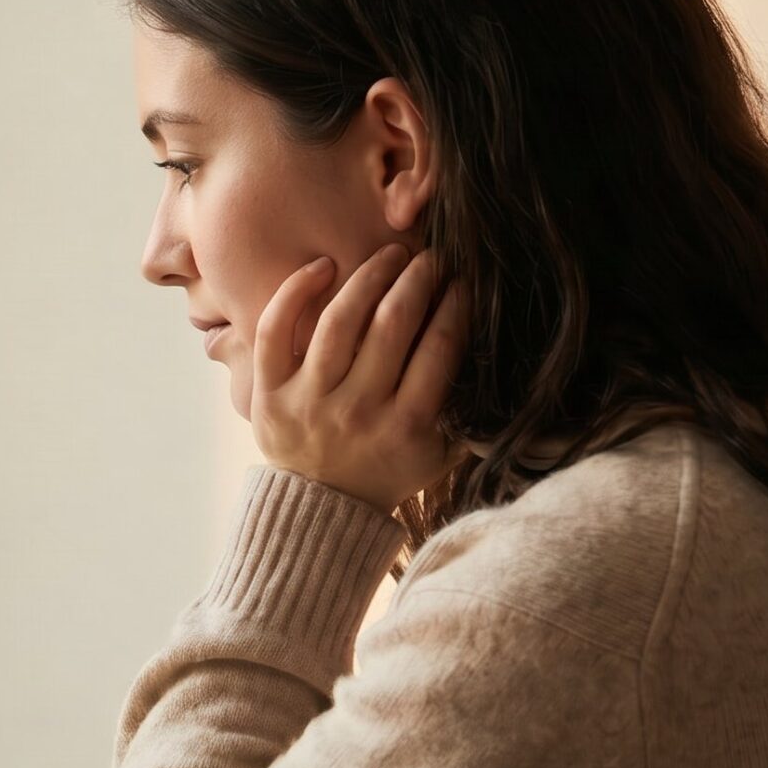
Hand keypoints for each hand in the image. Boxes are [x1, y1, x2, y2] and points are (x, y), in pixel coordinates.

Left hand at [252, 242, 469, 512]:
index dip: (457, 303)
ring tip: (391, 254)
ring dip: (371, 274)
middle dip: (420, 277)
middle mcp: (357, 411)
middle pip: (393, 322)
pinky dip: (296, 291)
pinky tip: (323, 265)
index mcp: (407, 425)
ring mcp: (309, 401)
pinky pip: (275, 330)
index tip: (464, 280)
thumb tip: (500, 354)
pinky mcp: (268, 394)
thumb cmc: (387, 472)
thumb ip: (467, 411)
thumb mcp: (439, 453)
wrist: (321, 514)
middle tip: (433, 257)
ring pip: (340, 319)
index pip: (440, 346)